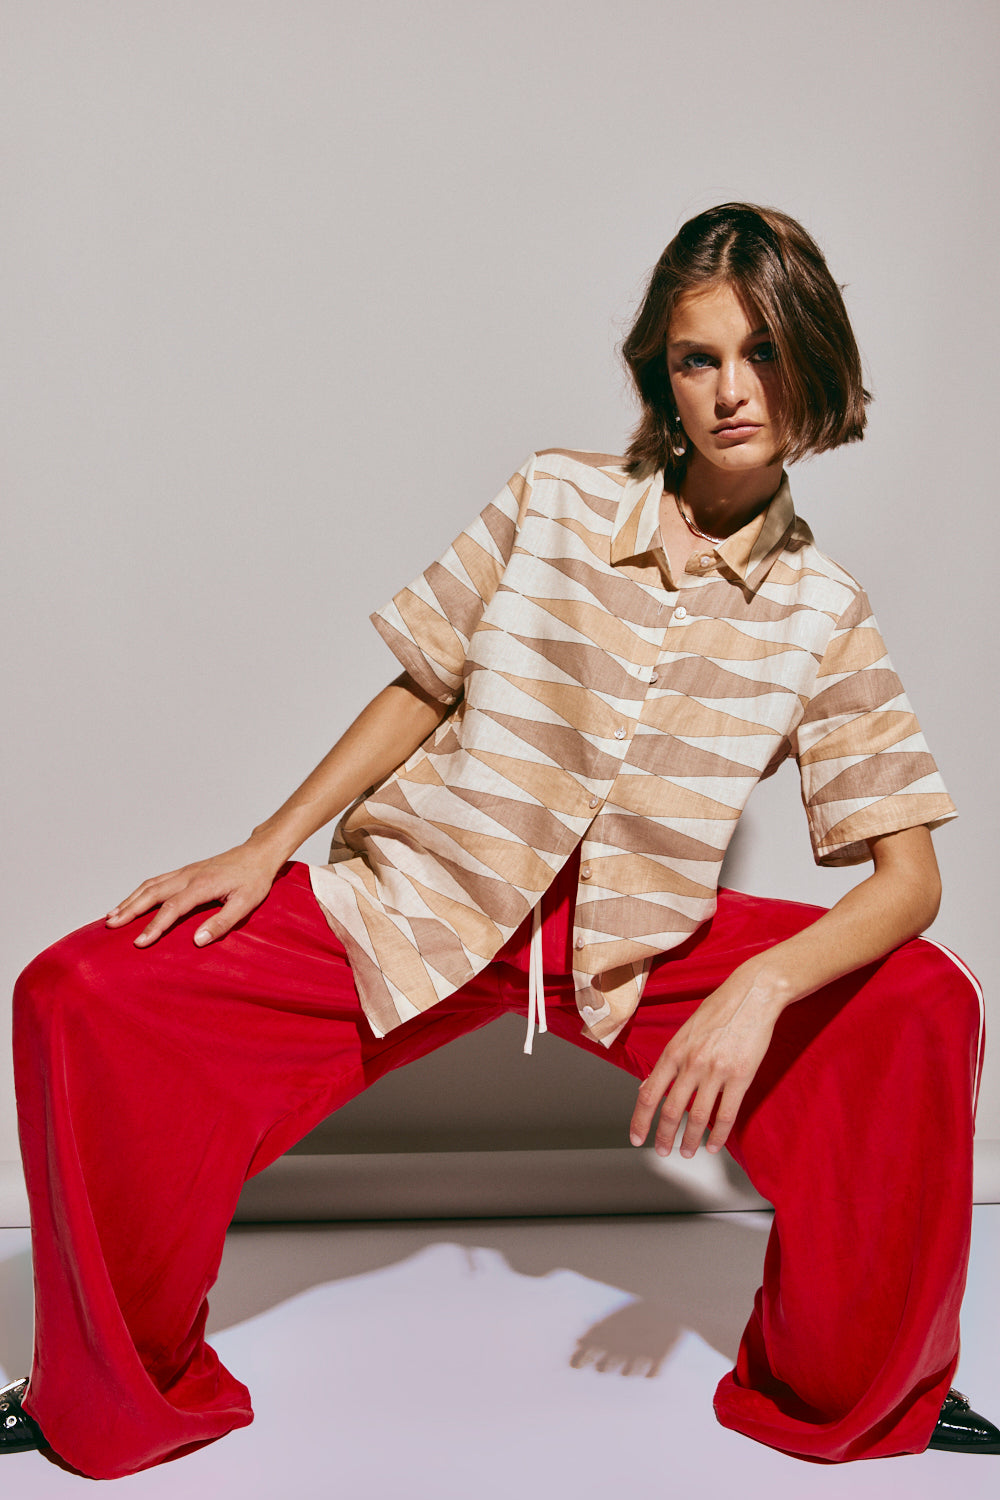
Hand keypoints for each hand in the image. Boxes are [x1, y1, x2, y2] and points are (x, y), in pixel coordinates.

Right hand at [105, 840, 285, 947]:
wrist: (258, 854)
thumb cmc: (254, 880)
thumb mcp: (245, 904)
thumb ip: (222, 923)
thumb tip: (197, 941)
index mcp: (202, 885)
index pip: (172, 908)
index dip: (154, 926)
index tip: (139, 942)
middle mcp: (189, 876)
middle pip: (152, 893)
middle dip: (130, 910)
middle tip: (111, 926)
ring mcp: (186, 871)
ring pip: (150, 884)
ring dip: (130, 899)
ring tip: (112, 915)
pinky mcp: (186, 871)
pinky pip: (157, 880)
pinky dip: (140, 891)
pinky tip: (132, 900)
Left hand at [629, 964, 783, 1158]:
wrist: (752, 993)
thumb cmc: (719, 1009)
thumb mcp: (685, 1031)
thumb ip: (669, 1061)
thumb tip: (648, 1086)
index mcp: (674, 1050)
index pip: (649, 1093)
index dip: (640, 1120)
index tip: (636, 1137)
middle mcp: (692, 1062)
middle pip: (672, 1110)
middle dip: (663, 1136)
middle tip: (661, 1151)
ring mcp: (717, 1070)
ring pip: (699, 1117)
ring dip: (690, 1140)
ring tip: (686, 1152)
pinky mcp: (741, 1076)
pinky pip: (727, 1114)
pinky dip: (718, 1135)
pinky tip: (713, 1145)